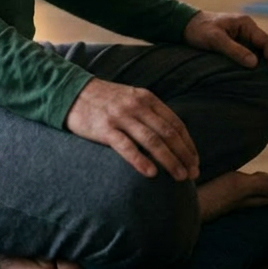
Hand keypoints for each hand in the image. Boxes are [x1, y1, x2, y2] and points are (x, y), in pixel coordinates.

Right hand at [65, 77, 199, 180]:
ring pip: (152, 141)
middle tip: (193, 174)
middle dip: (184, 155)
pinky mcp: (104, 128)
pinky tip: (151, 173)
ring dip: (169, 160)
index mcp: (146, 98)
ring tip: (179, 176)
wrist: (72, 92)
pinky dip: (141, 160)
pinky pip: (126, 147)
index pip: (175, 123)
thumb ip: (150, 112)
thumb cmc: (105, 99)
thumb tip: (172, 136)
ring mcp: (120, 116)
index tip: (195, 160)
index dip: (188, 144)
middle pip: (168, 134)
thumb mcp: (131, 98)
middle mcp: (136, 106)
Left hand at [183, 10, 267, 84]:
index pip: (266, 43)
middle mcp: (247, 29)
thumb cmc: (199, 30)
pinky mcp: (237, 44)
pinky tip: (263, 76)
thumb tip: (255, 63)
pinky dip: (261, 65)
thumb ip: (234, 50)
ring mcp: (243, 36)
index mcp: (246, 24)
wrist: (185, 25)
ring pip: (263, 52)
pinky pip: (254, 54)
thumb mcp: (215, 39)